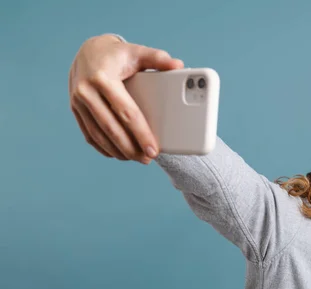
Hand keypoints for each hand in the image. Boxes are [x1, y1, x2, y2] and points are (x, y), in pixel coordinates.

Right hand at [69, 34, 183, 163]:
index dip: (141, 133)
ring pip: (98, 135)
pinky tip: (119, 154)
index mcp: (103, 78)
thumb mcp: (137, 51)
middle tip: (148, 159)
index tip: (153, 149)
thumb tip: (178, 65)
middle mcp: (86, 91)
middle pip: (111, 128)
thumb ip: (158, 58)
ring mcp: (77, 102)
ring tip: (137, 158)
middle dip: (130, 148)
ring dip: (118, 151)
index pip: (126, 112)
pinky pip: (89, 135)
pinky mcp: (75, 109)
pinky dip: (104, 148)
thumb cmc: (116, 54)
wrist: (87, 50)